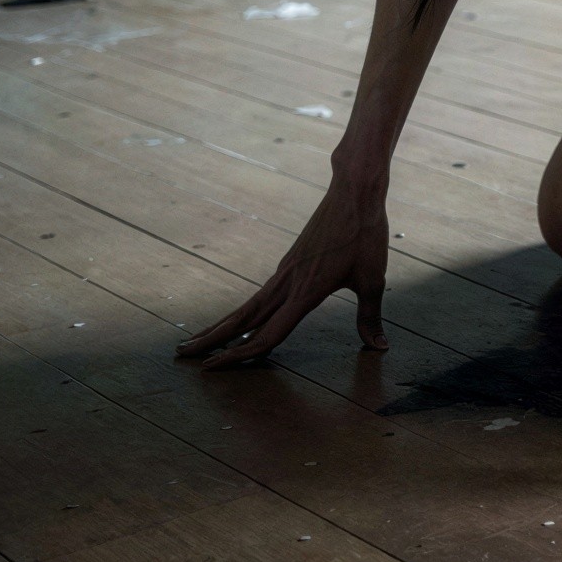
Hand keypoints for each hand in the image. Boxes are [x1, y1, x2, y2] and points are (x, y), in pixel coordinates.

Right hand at [175, 180, 389, 367]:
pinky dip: (244, 310)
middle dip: (212, 341)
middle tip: (181, 356)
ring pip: (247, 305)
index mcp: (305, 293)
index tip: (210, 370)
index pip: (267, 335)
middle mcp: (287, 284)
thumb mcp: (373, 277)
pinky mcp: (289, 261)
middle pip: (243, 320)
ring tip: (196, 339)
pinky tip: (241, 317)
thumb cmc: (366, 233)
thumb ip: (370, 316)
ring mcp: (285, 271)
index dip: (238, 357)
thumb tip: (379, 348)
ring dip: (221, 324)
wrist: (354, 191)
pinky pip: (261, 292)